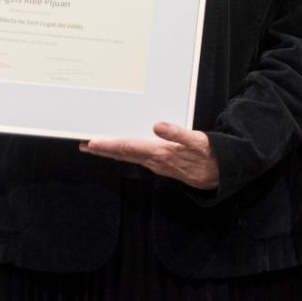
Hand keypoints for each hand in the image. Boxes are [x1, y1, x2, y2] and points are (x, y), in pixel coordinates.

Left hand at [81, 122, 220, 189]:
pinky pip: (136, 158)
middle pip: (123, 154)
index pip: (128, 147)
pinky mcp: (160, 164)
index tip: (91, 142)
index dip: (108, 145)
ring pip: (128, 157)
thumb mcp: (198, 141)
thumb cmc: (208, 155)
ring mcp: (156, 164)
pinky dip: (124, 153)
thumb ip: (178, 133)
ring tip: (95, 145)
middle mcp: (154, 161)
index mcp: (160, 153)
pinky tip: (120, 150)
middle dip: (102, 149)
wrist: (218, 174)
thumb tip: (158, 126)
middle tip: (83, 143)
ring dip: (110, 152)